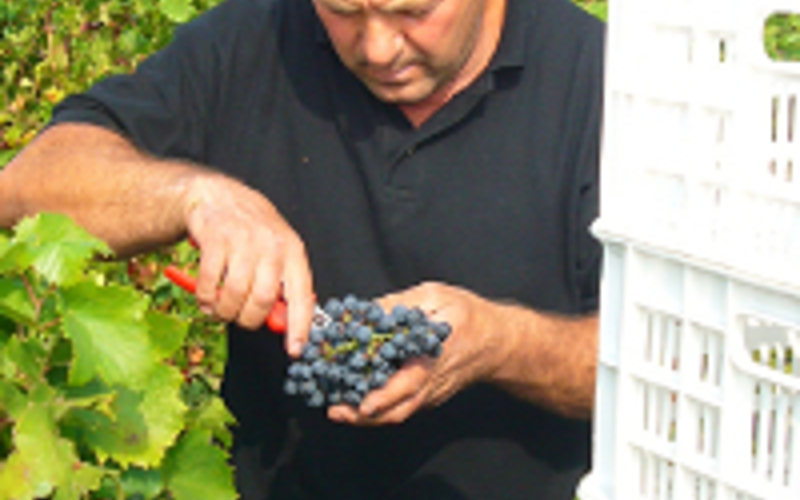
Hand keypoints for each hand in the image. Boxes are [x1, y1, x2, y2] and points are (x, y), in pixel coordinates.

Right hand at [182, 172, 313, 356]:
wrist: (219, 196)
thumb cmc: (252, 231)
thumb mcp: (276, 252)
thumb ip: (281, 285)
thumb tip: (283, 324)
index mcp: (293, 252)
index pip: (302, 295)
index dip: (299, 326)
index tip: (295, 349)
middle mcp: (272, 246)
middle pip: (263, 300)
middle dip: (249, 319)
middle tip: (241, 319)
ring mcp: (243, 241)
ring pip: (235, 295)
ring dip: (224, 312)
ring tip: (220, 309)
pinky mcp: (215, 239)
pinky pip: (210, 283)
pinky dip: (205, 298)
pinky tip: (206, 296)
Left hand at [327, 282, 507, 425]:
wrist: (498, 341)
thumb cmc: (468, 315)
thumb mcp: (435, 296)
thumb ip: (399, 304)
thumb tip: (363, 311)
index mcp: (433, 357)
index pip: (407, 383)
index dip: (383, 395)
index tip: (361, 402)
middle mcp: (431, 383)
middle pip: (397, 410)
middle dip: (363, 415)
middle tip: (335, 411)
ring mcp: (430, 395)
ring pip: (397, 413)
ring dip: (366, 416)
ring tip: (338, 410)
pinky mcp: (427, 397)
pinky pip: (401, 407)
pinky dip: (378, 407)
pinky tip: (355, 398)